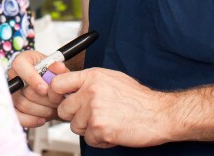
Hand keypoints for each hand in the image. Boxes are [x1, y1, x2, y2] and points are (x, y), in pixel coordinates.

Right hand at [8, 50, 69, 127]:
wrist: (52, 90)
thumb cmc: (52, 76)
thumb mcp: (58, 70)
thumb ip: (59, 69)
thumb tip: (59, 67)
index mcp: (23, 61)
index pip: (20, 65)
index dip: (32, 78)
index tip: (45, 90)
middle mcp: (13, 75)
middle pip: (24, 90)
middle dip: (44, 99)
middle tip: (57, 100)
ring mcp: (12, 92)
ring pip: (23, 105)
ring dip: (42, 110)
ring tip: (53, 107)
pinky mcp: (13, 107)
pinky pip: (18, 117)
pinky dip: (31, 120)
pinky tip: (43, 119)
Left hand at [50, 68, 174, 147]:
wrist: (160, 114)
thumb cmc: (137, 98)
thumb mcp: (110, 79)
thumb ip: (85, 80)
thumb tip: (58, 74)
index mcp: (92, 76)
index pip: (57, 83)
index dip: (53, 94)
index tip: (57, 100)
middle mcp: (91, 91)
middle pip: (63, 109)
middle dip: (75, 116)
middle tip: (92, 116)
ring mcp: (95, 110)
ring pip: (75, 126)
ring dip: (89, 129)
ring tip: (107, 123)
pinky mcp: (100, 128)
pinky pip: (89, 139)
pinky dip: (100, 140)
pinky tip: (113, 131)